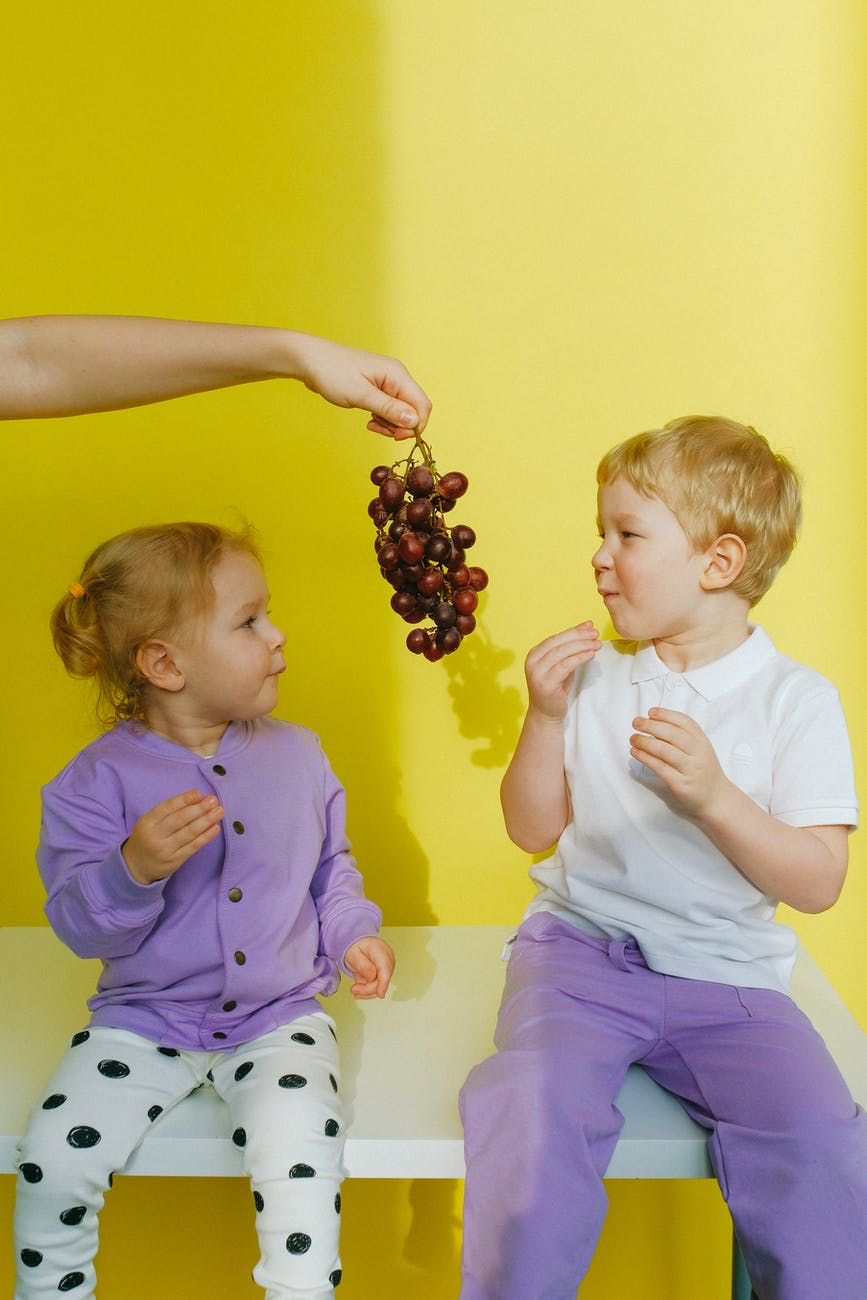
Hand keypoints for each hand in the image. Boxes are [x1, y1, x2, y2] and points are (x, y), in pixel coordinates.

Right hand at [122, 790, 224, 884]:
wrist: (135, 866)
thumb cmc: (148, 837)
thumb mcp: (150, 822)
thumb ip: (169, 811)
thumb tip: (197, 798)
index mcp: (147, 822)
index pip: (167, 808)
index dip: (184, 799)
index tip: (199, 793)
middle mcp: (155, 836)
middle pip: (179, 820)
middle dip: (199, 809)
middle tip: (213, 800)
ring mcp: (164, 850)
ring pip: (188, 833)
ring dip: (206, 821)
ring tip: (219, 811)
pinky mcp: (174, 862)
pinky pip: (192, 847)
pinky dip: (205, 837)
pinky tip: (215, 828)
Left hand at [292, 335, 430, 437]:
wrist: (310, 360)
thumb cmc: (332, 373)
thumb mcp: (360, 395)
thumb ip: (388, 408)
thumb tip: (414, 421)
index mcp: (397, 374)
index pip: (422, 405)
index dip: (415, 425)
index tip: (395, 437)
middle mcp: (397, 377)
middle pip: (414, 410)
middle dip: (401, 426)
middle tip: (378, 429)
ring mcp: (388, 382)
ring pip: (402, 412)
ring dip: (390, 424)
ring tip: (370, 424)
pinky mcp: (378, 389)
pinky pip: (390, 409)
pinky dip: (383, 419)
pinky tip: (369, 420)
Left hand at [344, 936, 394, 999]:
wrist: (358, 942)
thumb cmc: (356, 946)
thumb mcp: (353, 953)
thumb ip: (362, 965)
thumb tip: (372, 977)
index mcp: (380, 951)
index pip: (385, 969)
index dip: (384, 983)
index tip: (380, 994)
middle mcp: (388, 960)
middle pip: (382, 980)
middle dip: (367, 989)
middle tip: (353, 989)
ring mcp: (387, 968)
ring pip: (380, 986)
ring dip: (366, 990)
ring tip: (354, 988)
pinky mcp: (384, 974)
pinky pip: (377, 986)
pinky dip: (367, 988)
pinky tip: (360, 984)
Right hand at [524, 622, 601, 721]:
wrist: (546, 713)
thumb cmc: (556, 688)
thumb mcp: (563, 665)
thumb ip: (572, 648)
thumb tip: (586, 626)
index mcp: (535, 654)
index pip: (556, 637)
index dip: (574, 630)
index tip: (590, 626)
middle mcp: (533, 661)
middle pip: (558, 642)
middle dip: (579, 636)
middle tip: (596, 634)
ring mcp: (537, 672)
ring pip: (561, 652)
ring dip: (582, 646)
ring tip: (597, 644)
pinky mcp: (545, 683)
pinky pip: (565, 666)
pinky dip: (579, 658)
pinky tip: (590, 655)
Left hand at [629, 708, 729, 817]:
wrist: (717, 798)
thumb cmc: (703, 771)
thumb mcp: (700, 749)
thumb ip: (683, 736)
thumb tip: (654, 722)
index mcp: (702, 741)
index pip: (684, 722)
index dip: (666, 714)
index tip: (650, 712)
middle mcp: (698, 753)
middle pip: (672, 734)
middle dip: (651, 725)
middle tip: (636, 722)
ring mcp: (691, 769)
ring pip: (665, 750)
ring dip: (645, 742)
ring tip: (633, 738)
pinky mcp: (681, 784)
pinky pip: (660, 767)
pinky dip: (645, 758)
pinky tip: (636, 752)